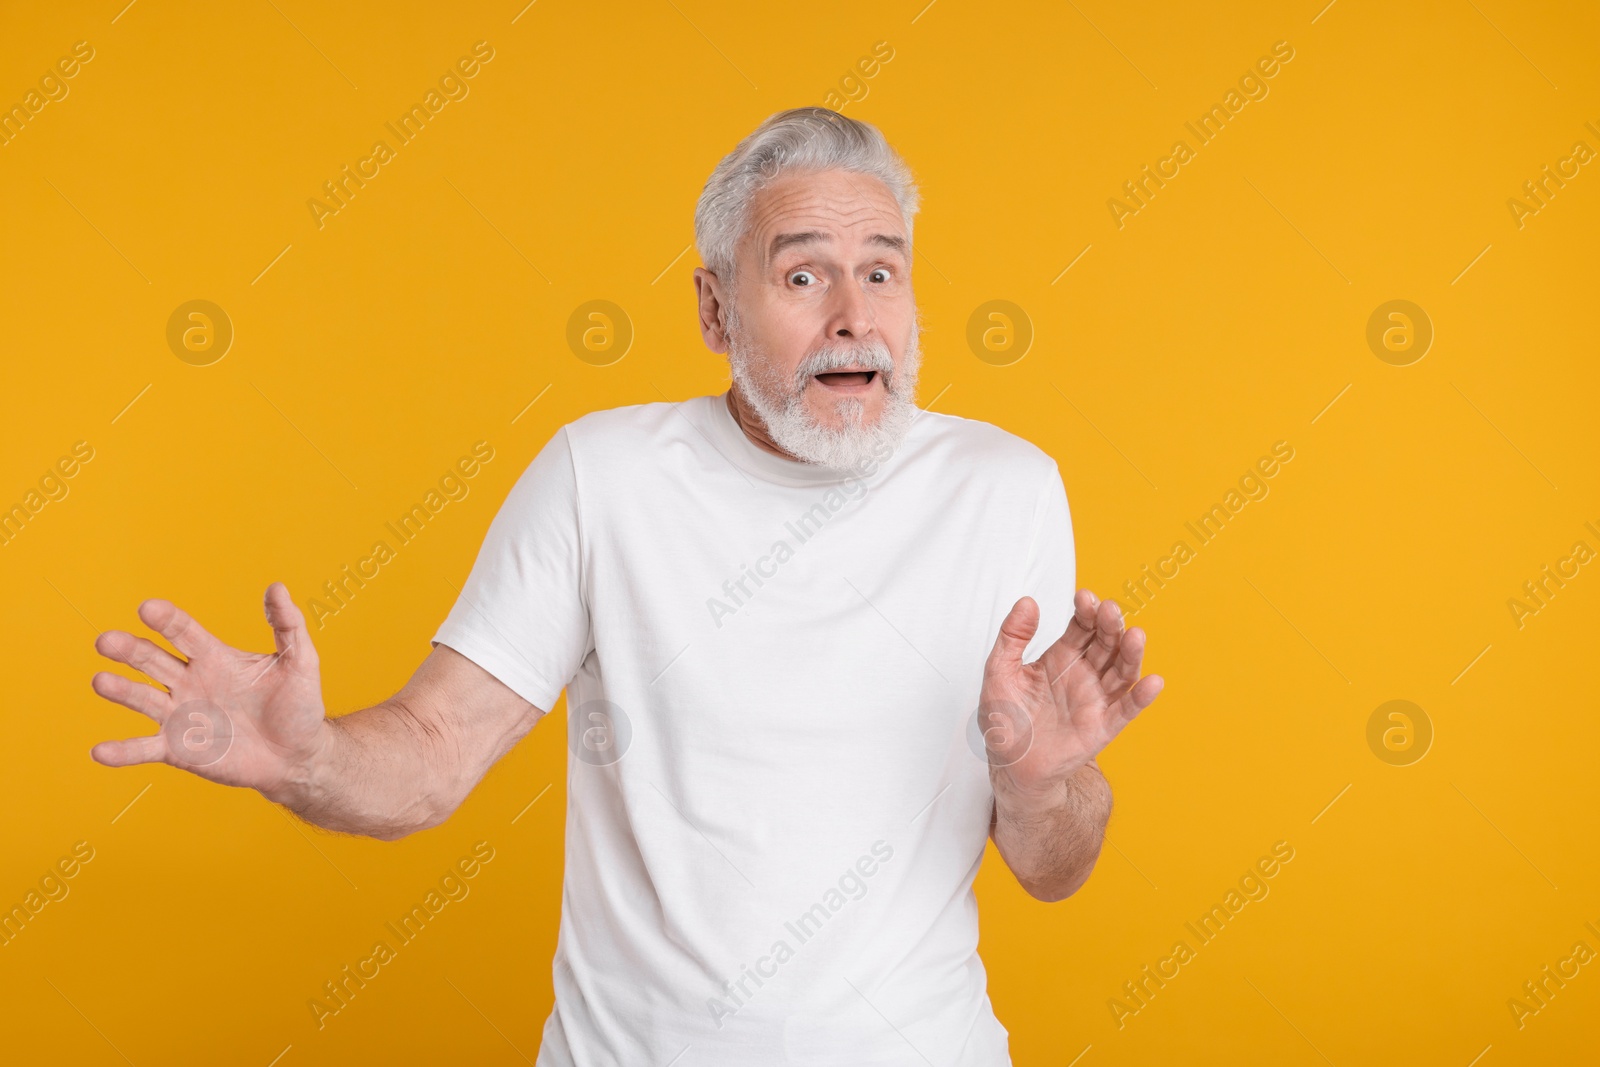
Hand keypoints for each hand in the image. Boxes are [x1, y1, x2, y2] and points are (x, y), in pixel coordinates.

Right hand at [89, 583, 330, 804]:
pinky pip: (145, 748)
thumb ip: (288, 625)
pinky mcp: (178, 749)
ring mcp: (181, 715)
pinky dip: (122, 751)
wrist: (299, 755)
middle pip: (152, 660)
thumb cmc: (298, 705)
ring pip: (143, 698)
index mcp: (214, 657)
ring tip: (101, 681)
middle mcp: (190, 682)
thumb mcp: (300, 662)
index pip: (183, 632)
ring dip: (120, 690)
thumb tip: (277, 587)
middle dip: (129, 649)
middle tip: (107, 640)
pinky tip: (101, 752)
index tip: (147, 608)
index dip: (166, 620)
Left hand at [978, 589, 1163, 805]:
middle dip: (1109, 624)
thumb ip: (1012, 637)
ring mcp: (1096, 698)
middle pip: (1105, 642)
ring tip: (1135, 635)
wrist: (1010, 765)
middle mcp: (1084, 673)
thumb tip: (1027, 602)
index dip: (1086, 611)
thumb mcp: (999, 671)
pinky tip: (1152, 682)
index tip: (1084, 596)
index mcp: (1061, 656)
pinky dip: (1141, 697)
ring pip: (1122, 670)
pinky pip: (1127, 709)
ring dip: (1130, 653)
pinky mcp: (1103, 726)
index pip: (1081, 627)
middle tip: (1110, 610)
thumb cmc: (1006, 718)